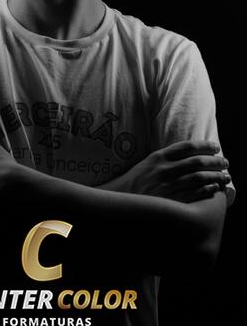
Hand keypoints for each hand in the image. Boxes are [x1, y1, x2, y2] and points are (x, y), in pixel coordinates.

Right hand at [99, 140, 230, 202]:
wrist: (121, 201)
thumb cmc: (134, 182)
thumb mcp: (147, 164)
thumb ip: (165, 159)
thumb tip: (188, 156)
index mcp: (158, 157)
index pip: (187, 146)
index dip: (204, 145)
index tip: (215, 147)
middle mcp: (165, 170)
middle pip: (197, 161)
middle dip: (215, 161)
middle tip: (225, 162)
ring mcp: (169, 186)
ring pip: (200, 177)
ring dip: (216, 176)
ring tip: (225, 176)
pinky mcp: (172, 201)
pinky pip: (195, 194)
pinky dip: (208, 190)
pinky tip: (215, 189)